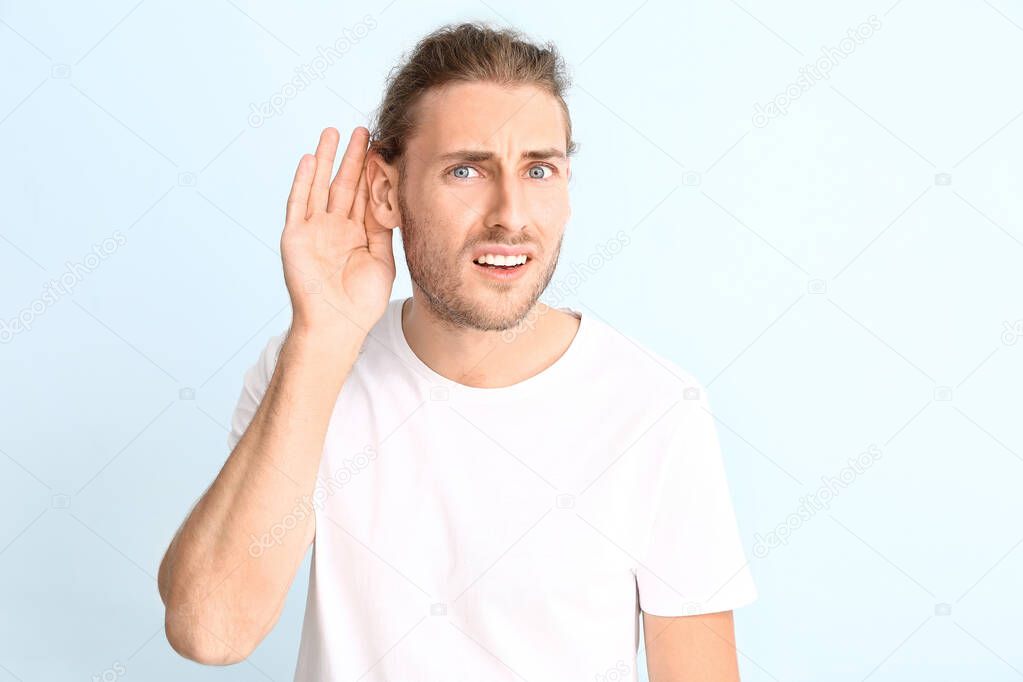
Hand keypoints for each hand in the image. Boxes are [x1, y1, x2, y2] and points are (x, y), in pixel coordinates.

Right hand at [281, 126, 396, 336]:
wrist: (338, 324)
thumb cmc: (362, 301)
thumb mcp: (383, 259)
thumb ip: (384, 229)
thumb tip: (393, 198)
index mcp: (356, 234)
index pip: (364, 195)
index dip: (372, 171)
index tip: (382, 146)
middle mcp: (334, 228)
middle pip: (344, 184)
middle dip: (353, 157)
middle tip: (363, 129)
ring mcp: (313, 230)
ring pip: (320, 186)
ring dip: (326, 159)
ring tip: (333, 132)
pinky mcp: (295, 236)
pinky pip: (298, 203)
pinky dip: (302, 181)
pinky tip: (309, 159)